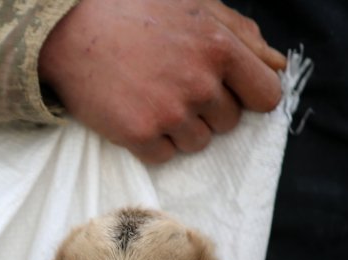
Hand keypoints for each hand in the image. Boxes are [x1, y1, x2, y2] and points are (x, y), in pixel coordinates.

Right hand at [38, 0, 286, 163]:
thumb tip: (278, 65)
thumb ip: (243, 35)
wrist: (69, 31)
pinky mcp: (138, 134)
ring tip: (151, 100)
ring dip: (179, 129)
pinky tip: (134, 115)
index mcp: (221, 48)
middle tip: (173, 87)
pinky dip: (150, 143)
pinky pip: (163, 156)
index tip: (229, 92)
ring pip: (198, 142)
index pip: (266, 96)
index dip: (249, 96)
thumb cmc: (133, 12)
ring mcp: (169, 112)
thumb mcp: (195, 8)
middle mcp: (200, 83)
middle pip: (229, 123)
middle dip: (208, 110)